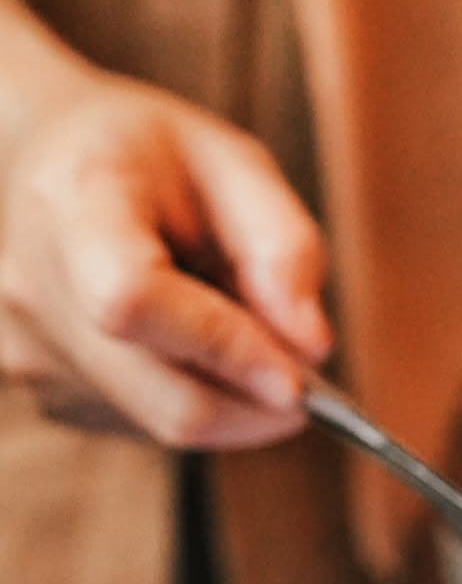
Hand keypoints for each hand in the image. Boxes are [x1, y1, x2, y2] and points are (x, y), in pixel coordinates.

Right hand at [0, 74, 329, 447]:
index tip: (299, 381)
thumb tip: (311, 347)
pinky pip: (146, 426)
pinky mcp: (47, 394)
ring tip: (225, 322)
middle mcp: (32, 286)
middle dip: (257, 404)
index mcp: (72, 203)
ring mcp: (27, 350)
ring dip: (228, 398)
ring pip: (164, 424)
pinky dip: (192, 398)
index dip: (226, 351)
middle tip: (304, 376)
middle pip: (165, 400)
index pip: (136, 304)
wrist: (50, 162)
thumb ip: (284, 246)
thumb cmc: (149, 158)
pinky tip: (184, 342)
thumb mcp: (234, 163)